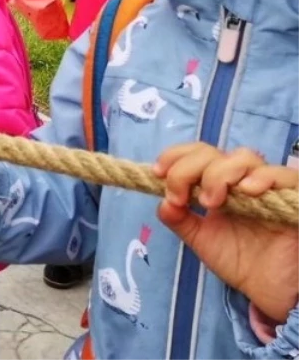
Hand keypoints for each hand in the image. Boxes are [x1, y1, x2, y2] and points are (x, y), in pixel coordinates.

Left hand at [154, 143, 298, 321]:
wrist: (270, 290)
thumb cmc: (239, 261)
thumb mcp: (201, 239)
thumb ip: (180, 220)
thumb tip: (162, 202)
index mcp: (218, 183)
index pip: (196, 153)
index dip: (175, 156)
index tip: (158, 173)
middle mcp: (241, 179)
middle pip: (213, 152)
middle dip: (189, 168)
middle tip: (184, 197)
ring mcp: (268, 187)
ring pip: (244, 157)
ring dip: (220, 173)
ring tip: (211, 201)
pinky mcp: (293, 199)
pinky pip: (285, 175)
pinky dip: (263, 177)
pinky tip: (247, 190)